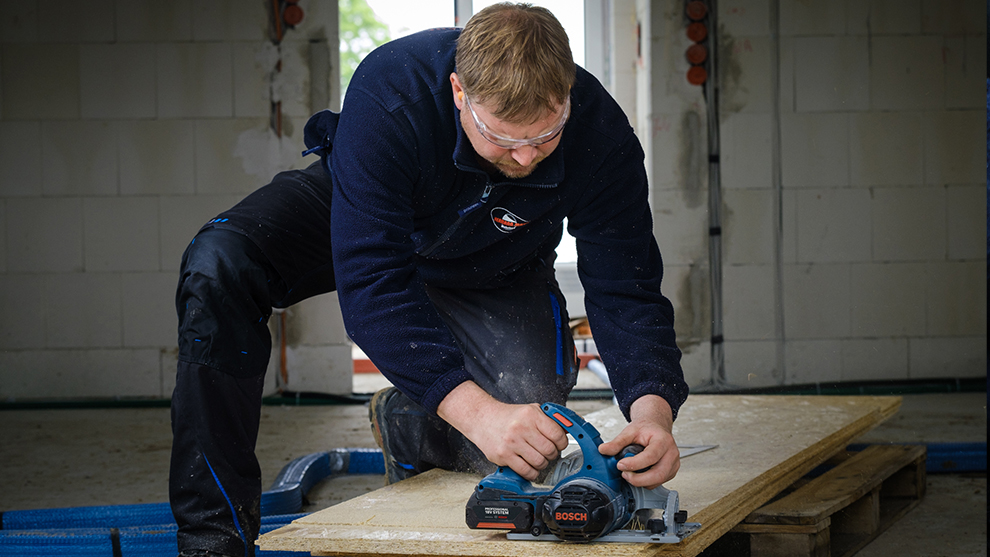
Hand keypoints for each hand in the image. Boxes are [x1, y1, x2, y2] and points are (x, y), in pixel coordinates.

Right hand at [437, 382, 568, 480]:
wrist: (482, 418)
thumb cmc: (508, 416)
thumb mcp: (531, 410)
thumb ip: (549, 419)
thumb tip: (569, 430)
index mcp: (531, 415)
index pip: (557, 434)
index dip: (562, 442)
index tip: (559, 444)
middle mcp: (521, 428)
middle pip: (550, 450)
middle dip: (553, 454)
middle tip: (549, 453)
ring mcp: (512, 442)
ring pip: (539, 462)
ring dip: (542, 464)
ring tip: (538, 459)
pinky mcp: (503, 455)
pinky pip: (526, 471)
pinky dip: (532, 472)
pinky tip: (530, 467)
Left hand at [598, 395, 678, 488]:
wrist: (656, 427)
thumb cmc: (646, 429)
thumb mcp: (630, 431)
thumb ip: (617, 442)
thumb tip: (603, 450)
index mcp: (663, 440)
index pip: (651, 456)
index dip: (635, 464)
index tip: (620, 465)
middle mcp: (671, 453)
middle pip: (658, 474)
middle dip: (639, 479)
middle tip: (624, 474)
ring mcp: (673, 464)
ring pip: (658, 481)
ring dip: (641, 481)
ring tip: (629, 473)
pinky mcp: (671, 472)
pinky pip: (659, 482)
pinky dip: (646, 482)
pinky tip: (638, 474)